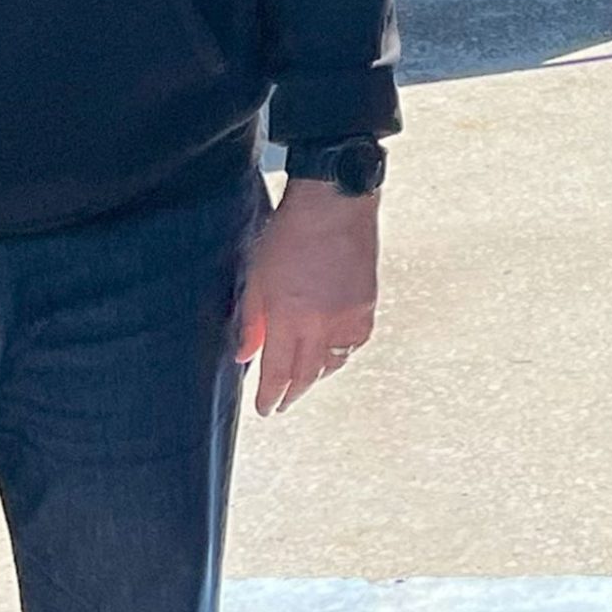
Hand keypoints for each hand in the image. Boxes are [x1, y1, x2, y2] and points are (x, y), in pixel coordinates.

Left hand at [237, 177, 378, 416]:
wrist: (334, 203)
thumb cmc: (292, 232)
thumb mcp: (258, 275)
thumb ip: (251, 320)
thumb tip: (245, 353)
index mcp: (288, 317)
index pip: (277, 373)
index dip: (270, 396)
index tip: (264, 408)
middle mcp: (320, 324)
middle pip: (306, 375)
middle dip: (292, 393)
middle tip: (283, 404)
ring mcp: (347, 317)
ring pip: (332, 363)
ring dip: (316, 376)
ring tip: (305, 380)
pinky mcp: (367, 306)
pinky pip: (354, 343)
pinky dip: (342, 353)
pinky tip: (334, 351)